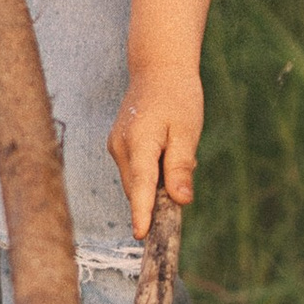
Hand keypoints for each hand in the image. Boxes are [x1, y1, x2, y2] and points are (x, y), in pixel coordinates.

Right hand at [110, 66, 203, 235]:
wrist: (158, 69)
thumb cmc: (177, 97)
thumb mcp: (187, 131)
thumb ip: (180, 167)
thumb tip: (180, 200)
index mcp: (139, 141)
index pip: (141, 185)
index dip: (142, 212)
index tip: (141, 234)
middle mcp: (121, 147)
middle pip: (138, 189)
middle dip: (156, 203)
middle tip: (181, 201)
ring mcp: (117, 146)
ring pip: (137, 182)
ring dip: (156, 186)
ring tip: (179, 154)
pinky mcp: (120, 146)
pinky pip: (137, 171)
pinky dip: (152, 174)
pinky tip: (168, 153)